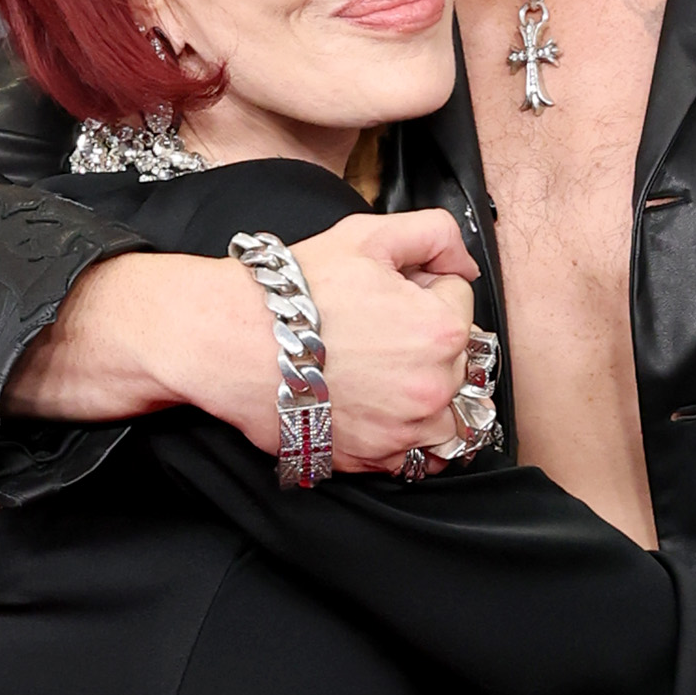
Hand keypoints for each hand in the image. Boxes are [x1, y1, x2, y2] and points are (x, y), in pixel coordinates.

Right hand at [0, 213, 478, 458]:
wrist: (231, 342)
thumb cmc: (294, 292)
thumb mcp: (367, 235)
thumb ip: (435, 233)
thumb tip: (463, 262)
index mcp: (442, 330)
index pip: (460, 300)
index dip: (423, 288)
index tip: (388, 292)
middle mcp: (433, 388)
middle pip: (458, 361)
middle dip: (427, 342)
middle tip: (377, 331)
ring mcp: (403, 432)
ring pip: (447, 418)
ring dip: (429, 398)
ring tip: (385, 377)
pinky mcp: (372, 460)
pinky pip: (412, 456)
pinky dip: (402, 436)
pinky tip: (374, 410)